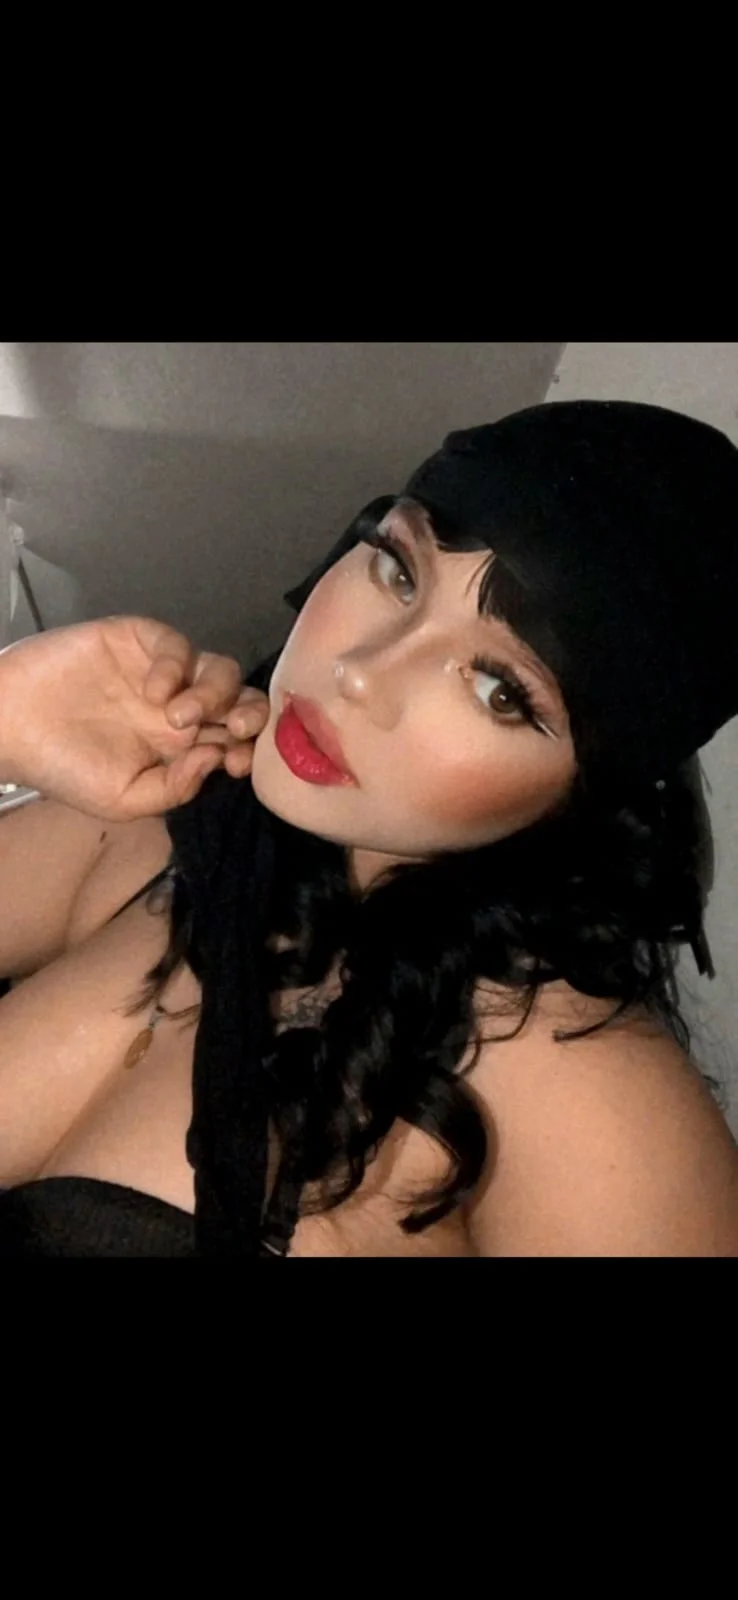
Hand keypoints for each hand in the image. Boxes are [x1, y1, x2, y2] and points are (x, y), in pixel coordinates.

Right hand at [0, 615, 270, 820]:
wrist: (10, 726)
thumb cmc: (65, 768)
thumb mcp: (124, 799)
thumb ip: (175, 788)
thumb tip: (214, 759)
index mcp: (182, 746)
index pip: (235, 740)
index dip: (247, 748)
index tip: (236, 763)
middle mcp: (181, 706)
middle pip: (238, 700)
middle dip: (248, 714)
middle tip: (233, 729)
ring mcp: (162, 672)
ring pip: (217, 669)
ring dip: (213, 693)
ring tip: (179, 717)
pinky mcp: (137, 641)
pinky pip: (176, 644)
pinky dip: (175, 665)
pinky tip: (154, 690)